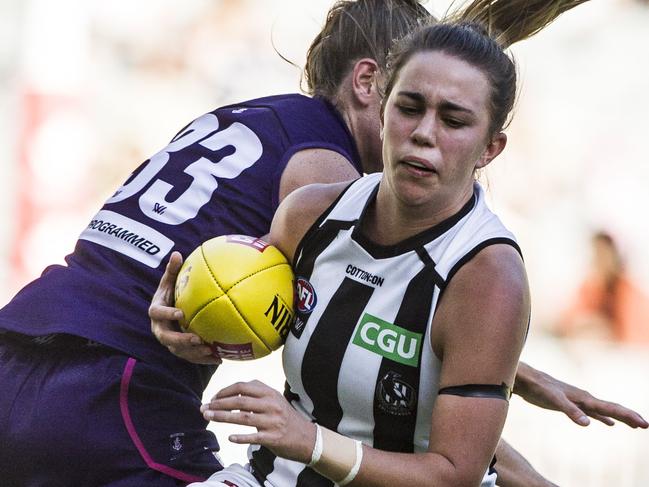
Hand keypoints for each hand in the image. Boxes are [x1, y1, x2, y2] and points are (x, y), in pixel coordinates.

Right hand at [149, 251, 219, 364]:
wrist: (168, 312)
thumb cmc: (170, 293)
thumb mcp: (169, 281)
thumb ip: (172, 270)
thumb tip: (176, 253)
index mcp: (156, 312)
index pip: (157, 314)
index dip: (167, 314)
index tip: (180, 313)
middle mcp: (160, 329)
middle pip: (166, 338)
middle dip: (180, 341)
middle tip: (197, 339)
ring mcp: (169, 341)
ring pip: (178, 351)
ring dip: (194, 354)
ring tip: (210, 351)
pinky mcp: (179, 350)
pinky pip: (190, 357)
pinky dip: (203, 359)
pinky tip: (219, 358)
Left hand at [201, 380, 315, 462]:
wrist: (306, 437)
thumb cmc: (285, 418)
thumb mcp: (274, 399)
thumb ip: (256, 394)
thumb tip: (230, 394)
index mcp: (269, 393)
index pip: (243, 387)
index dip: (225, 391)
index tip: (213, 398)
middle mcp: (271, 404)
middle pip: (240, 401)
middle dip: (219, 404)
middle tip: (204, 408)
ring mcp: (272, 421)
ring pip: (243, 417)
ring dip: (223, 417)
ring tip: (208, 417)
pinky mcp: (273, 438)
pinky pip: (253, 436)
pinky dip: (240, 437)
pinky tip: (230, 438)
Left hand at [514, 362, 647, 427]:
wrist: (525, 379)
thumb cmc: (537, 387)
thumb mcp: (553, 400)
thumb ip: (570, 411)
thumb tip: (588, 424)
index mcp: (583, 398)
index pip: (610, 408)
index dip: (627, 416)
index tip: (644, 423)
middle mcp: (583, 398)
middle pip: (611, 409)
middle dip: (628, 417)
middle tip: (646, 425)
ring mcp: (578, 401)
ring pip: (604, 411)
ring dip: (619, 418)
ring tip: (634, 425)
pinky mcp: (570, 404)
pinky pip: (592, 413)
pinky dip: (602, 418)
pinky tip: (609, 424)